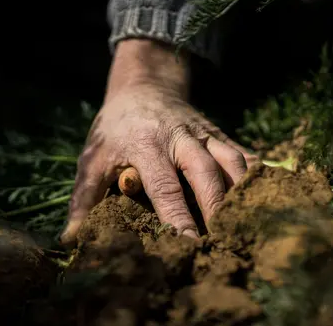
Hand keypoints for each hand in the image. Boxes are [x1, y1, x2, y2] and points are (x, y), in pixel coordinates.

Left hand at [60, 39, 257, 244]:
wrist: (144, 86)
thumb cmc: (115, 127)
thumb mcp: (93, 158)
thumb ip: (84, 198)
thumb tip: (70, 240)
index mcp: (147, 144)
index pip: (165, 188)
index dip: (177, 219)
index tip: (187, 246)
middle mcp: (181, 138)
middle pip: (207, 174)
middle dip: (217, 209)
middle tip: (223, 242)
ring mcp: (204, 134)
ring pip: (232, 163)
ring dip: (240, 194)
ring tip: (244, 225)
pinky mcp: (218, 134)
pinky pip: (242, 153)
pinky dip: (255, 175)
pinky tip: (261, 197)